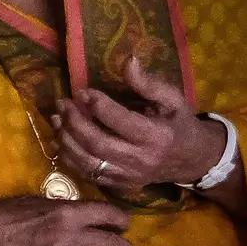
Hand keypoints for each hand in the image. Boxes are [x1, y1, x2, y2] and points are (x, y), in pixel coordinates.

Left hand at [53, 58, 225, 193]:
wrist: (190, 160)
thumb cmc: (179, 123)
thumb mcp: (171, 99)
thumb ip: (147, 83)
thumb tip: (128, 60)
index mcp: (156, 136)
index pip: (120, 121)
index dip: (98, 105)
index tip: (82, 91)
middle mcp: (141, 159)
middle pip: (97, 143)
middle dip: (74, 122)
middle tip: (62, 104)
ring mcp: (128, 176)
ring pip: (87, 162)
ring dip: (66, 139)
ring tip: (56, 118)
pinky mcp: (119, 185)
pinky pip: (88, 174)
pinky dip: (69, 157)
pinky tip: (60, 139)